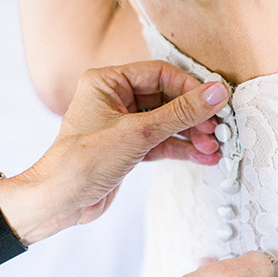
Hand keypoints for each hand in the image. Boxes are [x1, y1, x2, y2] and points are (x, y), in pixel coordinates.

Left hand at [0, 61, 228, 243]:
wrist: (60, 202)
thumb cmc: (83, 161)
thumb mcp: (139, 133)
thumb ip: (181, 113)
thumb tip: (216, 94)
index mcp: (108, 82)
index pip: (159, 74)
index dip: (190, 87)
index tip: (215, 101)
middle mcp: (115, 99)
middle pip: (167, 98)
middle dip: (193, 116)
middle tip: (217, 129)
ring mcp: (123, 124)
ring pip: (167, 122)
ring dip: (192, 134)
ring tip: (213, 147)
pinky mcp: (129, 147)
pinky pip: (162, 142)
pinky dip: (182, 149)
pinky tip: (203, 157)